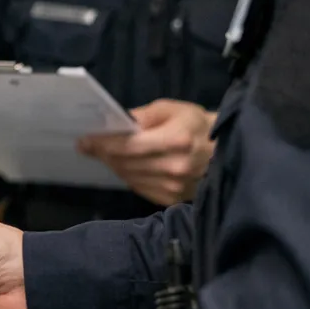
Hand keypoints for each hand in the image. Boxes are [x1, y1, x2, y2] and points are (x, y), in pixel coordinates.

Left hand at [78, 99, 216, 206]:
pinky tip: (126, 166)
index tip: (84, 140)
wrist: (226, 151)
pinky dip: (128, 176)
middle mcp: (174, 167)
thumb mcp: (172, 109)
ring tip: (106, 154)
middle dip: (104, 154)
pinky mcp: (172, 199)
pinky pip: (139, 187)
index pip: (128, 146)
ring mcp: (173, 186)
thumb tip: (115, 123)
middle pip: (125, 163)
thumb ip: (143, 115)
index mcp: (176, 140)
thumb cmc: (197, 125)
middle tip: (89, 146)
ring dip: (114, 165)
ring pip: (129, 177)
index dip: (103, 144)